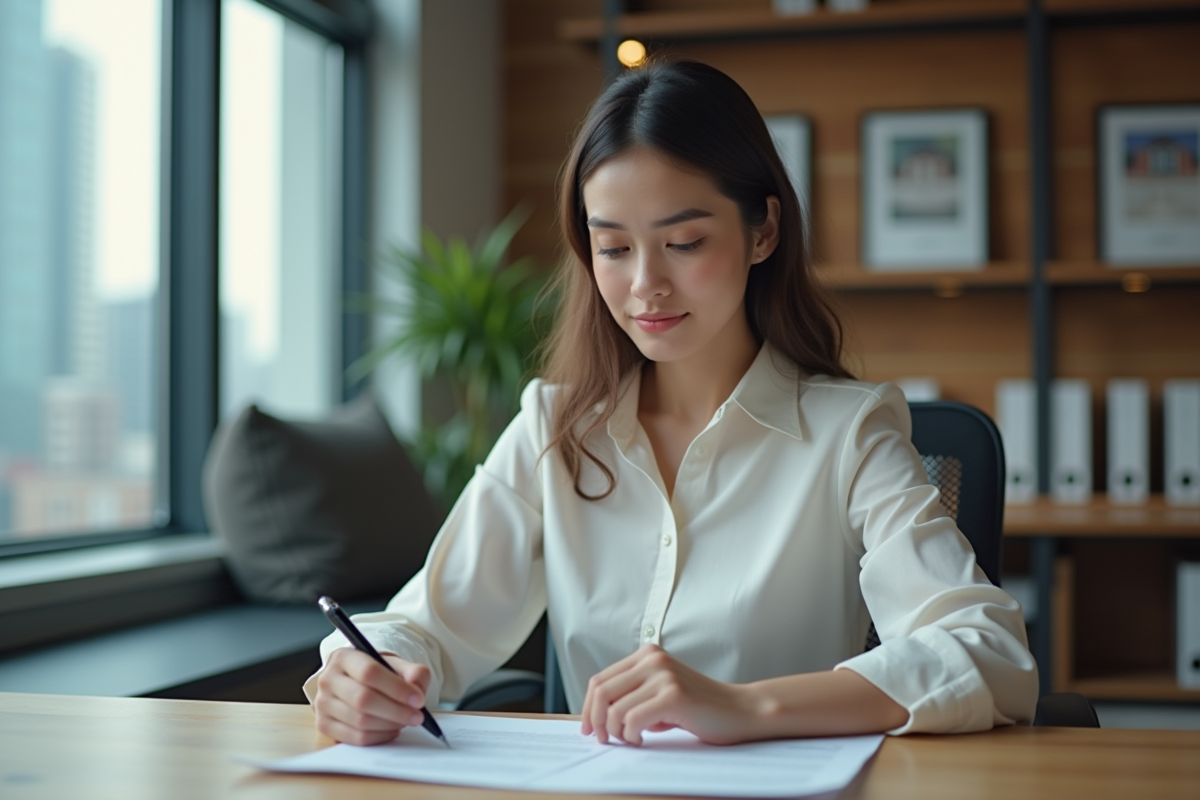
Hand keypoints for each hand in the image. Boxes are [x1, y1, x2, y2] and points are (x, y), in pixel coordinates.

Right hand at [314, 648, 431, 745]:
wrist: (356, 684)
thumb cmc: (378, 674)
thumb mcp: (397, 665)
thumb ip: (413, 672)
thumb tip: (417, 690)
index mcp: (344, 657)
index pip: (370, 672)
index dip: (397, 688)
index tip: (418, 699)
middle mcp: (328, 679)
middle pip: (363, 699)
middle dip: (396, 711)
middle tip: (417, 716)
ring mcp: (323, 703)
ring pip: (360, 721)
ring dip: (390, 725)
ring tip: (405, 720)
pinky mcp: (324, 725)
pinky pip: (356, 738)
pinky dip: (380, 737)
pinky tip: (391, 729)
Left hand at [580, 644, 761, 745]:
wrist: (740, 710)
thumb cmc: (700, 708)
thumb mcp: (661, 693)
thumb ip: (633, 695)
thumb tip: (597, 717)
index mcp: (647, 654)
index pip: (600, 679)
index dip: (588, 707)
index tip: (589, 728)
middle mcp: (652, 659)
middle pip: (600, 691)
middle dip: (595, 721)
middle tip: (603, 740)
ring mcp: (663, 675)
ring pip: (614, 710)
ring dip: (616, 733)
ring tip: (632, 740)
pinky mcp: (673, 695)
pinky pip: (632, 721)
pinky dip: (631, 736)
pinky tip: (643, 740)